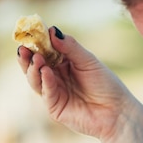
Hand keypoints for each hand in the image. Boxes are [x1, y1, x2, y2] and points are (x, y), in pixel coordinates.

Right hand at [16, 27, 140, 142]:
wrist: (117, 112)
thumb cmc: (106, 85)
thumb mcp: (89, 62)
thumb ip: (70, 47)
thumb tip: (52, 30)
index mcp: (64, 64)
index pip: (45, 51)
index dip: (36, 42)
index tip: (29, 32)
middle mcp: (56, 77)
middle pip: (36, 65)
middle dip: (29, 56)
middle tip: (24, 47)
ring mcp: (54, 93)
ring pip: (36, 80)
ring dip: (34, 68)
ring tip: (36, 58)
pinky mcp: (55, 108)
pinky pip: (46, 93)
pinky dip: (46, 82)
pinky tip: (46, 72)